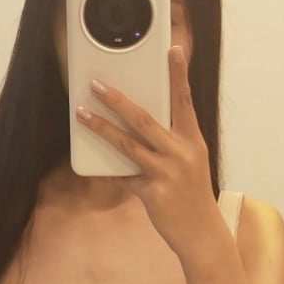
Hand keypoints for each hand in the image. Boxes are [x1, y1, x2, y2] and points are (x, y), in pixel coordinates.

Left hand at [76, 45, 220, 262]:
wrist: (202, 233)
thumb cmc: (192, 194)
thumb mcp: (190, 163)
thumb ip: (169, 144)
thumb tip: (135, 126)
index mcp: (193, 140)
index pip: (184, 100)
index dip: (178, 74)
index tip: (173, 50)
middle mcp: (182, 152)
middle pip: (145, 119)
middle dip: (118, 100)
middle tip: (97, 84)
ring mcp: (168, 172)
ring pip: (128, 144)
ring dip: (101, 127)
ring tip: (81, 114)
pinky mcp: (153, 192)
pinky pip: (124, 176)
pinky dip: (110, 171)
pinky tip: (93, 166)